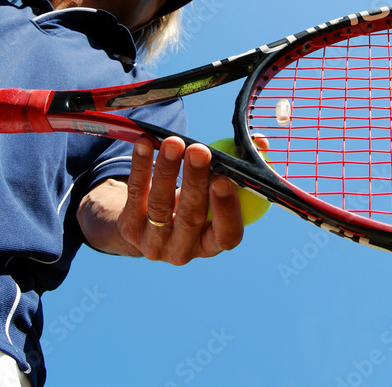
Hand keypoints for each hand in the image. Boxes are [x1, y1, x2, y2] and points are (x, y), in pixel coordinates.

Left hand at [80, 136, 244, 263]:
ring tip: (172, 142)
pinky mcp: (130, 228)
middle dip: (195, 180)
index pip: (226, 235)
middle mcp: (184, 249)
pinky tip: (144, 144)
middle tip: (199, 150)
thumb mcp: (214, 192)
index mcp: (213, 243)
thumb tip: (260, 142)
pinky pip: (135, 193)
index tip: (224, 180)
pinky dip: (140, 166)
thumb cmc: (193, 202)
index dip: (227, 210)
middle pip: (191, 216)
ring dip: (166, 169)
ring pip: (161, 204)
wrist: (146, 224)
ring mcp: (154, 242)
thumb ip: (238, 168)